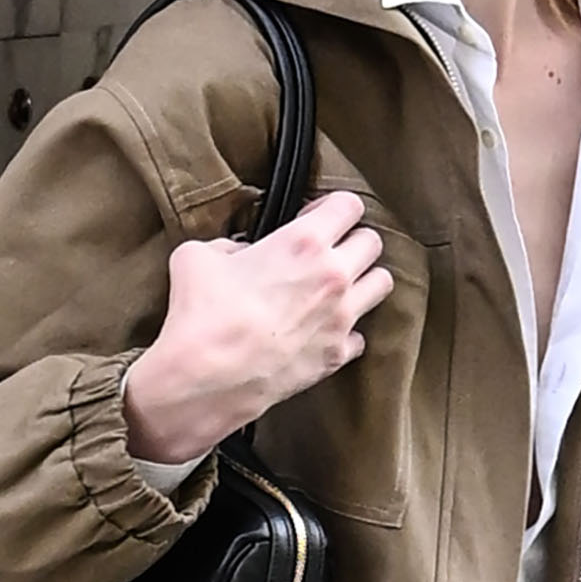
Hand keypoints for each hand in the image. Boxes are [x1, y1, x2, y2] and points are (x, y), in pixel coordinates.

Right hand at [125, 192, 394, 464]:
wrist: (209, 376)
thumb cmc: (203, 314)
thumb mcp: (198, 256)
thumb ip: (228, 245)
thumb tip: (238, 253)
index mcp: (305, 242)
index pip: (348, 205)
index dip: (332, 207)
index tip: (315, 216)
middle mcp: (334, 276)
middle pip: (372, 242)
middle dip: (353, 241)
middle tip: (330, 250)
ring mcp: (342, 318)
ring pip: (382, 284)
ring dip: (364, 280)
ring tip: (339, 286)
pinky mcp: (338, 354)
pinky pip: (360, 335)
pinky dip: (347, 331)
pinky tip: (324, 330)